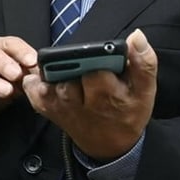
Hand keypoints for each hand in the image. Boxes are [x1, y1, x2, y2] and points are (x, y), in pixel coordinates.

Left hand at [22, 28, 156, 160]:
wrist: (109, 144)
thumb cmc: (128, 111)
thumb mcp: (145, 90)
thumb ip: (144, 62)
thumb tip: (136, 35)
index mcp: (109, 96)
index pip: (96, 71)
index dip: (96, 59)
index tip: (101, 57)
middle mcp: (82, 104)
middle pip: (69, 75)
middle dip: (73, 64)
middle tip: (80, 62)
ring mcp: (62, 108)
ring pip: (50, 82)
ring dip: (53, 72)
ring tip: (62, 66)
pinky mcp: (48, 109)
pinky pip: (34, 91)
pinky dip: (34, 82)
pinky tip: (45, 75)